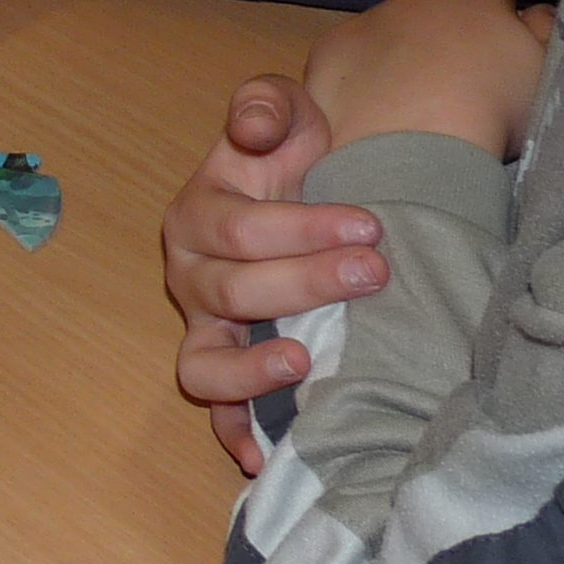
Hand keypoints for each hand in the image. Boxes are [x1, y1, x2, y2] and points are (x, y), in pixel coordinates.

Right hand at [161, 76, 386, 474]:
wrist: (308, 187)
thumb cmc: (295, 154)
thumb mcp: (283, 111)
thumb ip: (264, 105)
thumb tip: (251, 129)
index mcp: (196, 214)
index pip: (240, 230)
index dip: (303, 231)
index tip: (370, 226)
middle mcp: (189, 274)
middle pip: (235, 291)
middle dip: (307, 284)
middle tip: (374, 274)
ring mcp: (203, 326)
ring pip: (206, 359)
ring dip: (253, 369)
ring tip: (306, 364)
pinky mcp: (225, 363)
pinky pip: (215, 409)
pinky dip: (233, 434)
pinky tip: (264, 458)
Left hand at [300, 0, 555, 161]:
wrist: (414, 144)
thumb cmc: (494, 109)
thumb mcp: (544, 72)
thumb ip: (544, 35)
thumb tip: (536, 14)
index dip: (498, 26)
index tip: (497, 64)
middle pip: (436, 10)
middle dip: (444, 39)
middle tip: (453, 91)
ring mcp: (368, 20)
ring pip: (387, 31)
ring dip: (398, 57)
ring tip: (408, 109)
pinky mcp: (329, 50)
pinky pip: (347, 57)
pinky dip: (357, 78)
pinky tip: (368, 113)